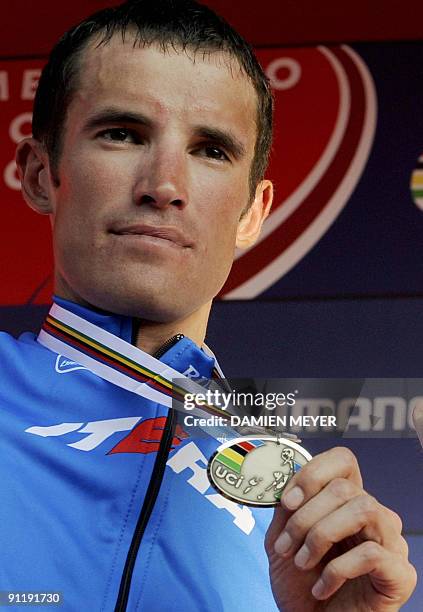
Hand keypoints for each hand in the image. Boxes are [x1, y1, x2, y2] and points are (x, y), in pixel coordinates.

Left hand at [265, 447, 416, 610]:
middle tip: (286, 546)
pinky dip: (338, 569)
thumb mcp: (282, 538)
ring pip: (363, 509)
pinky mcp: (400, 573)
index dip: (313, 473)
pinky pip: (373, 553)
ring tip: (303, 562)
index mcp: (346, 501)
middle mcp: (373, 514)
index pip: (343, 461)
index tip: (288, 502)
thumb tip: (284, 482)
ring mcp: (390, 542)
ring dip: (322, 535)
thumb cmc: (300, 584)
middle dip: (305, 516)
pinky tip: (321, 587)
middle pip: (344, 486)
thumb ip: (285, 508)